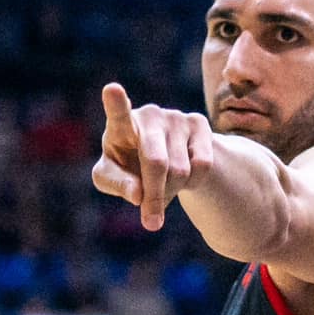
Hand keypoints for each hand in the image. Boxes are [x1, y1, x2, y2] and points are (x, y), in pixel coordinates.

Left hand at [94, 83, 215, 231]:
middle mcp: (148, 115)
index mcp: (120, 126)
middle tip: (151, 223)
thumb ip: (117, 185)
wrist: (164, 155)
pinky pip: (202, 167)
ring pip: (180, 171)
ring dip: (172, 192)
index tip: (112, 91)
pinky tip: (184, 177)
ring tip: (164, 187)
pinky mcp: (199, 124)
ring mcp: (176, 117)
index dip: (116, 104)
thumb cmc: (128, 166)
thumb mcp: (112, 178)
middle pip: (157, 163)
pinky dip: (193, 184)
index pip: (118, 114)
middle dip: (155, 196)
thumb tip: (138, 195)